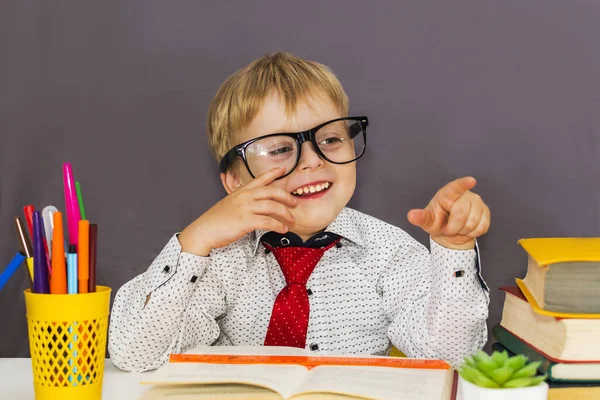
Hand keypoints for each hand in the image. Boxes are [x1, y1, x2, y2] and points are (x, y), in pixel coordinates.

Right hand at [178, 167, 296, 255]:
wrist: (204, 230)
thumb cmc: (216, 220)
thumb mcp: (229, 204)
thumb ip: (242, 201)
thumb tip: (254, 204)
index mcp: (241, 191)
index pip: (260, 179)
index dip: (273, 173)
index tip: (283, 169)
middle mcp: (245, 197)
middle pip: (272, 192)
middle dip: (286, 197)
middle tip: (295, 203)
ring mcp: (245, 208)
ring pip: (273, 207)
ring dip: (285, 214)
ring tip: (292, 221)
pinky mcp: (246, 221)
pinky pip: (268, 221)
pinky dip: (278, 225)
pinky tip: (282, 229)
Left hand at [407, 177, 489, 249]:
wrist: (450, 231)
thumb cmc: (437, 221)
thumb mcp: (427, 221)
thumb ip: (420, 218)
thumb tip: (411, 216)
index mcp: (447, 193)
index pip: (456, 187)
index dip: (463, 184)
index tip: (472, 180)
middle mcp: (464, 195)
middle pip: (461, 213)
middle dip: (453, 227)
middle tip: (448, 229)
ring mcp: (477, 202)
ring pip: (473, 222)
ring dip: (463, 231)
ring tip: (457, 228)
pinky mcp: (485, 211)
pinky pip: (482, 227)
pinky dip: (473, 233)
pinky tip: (467, 230)